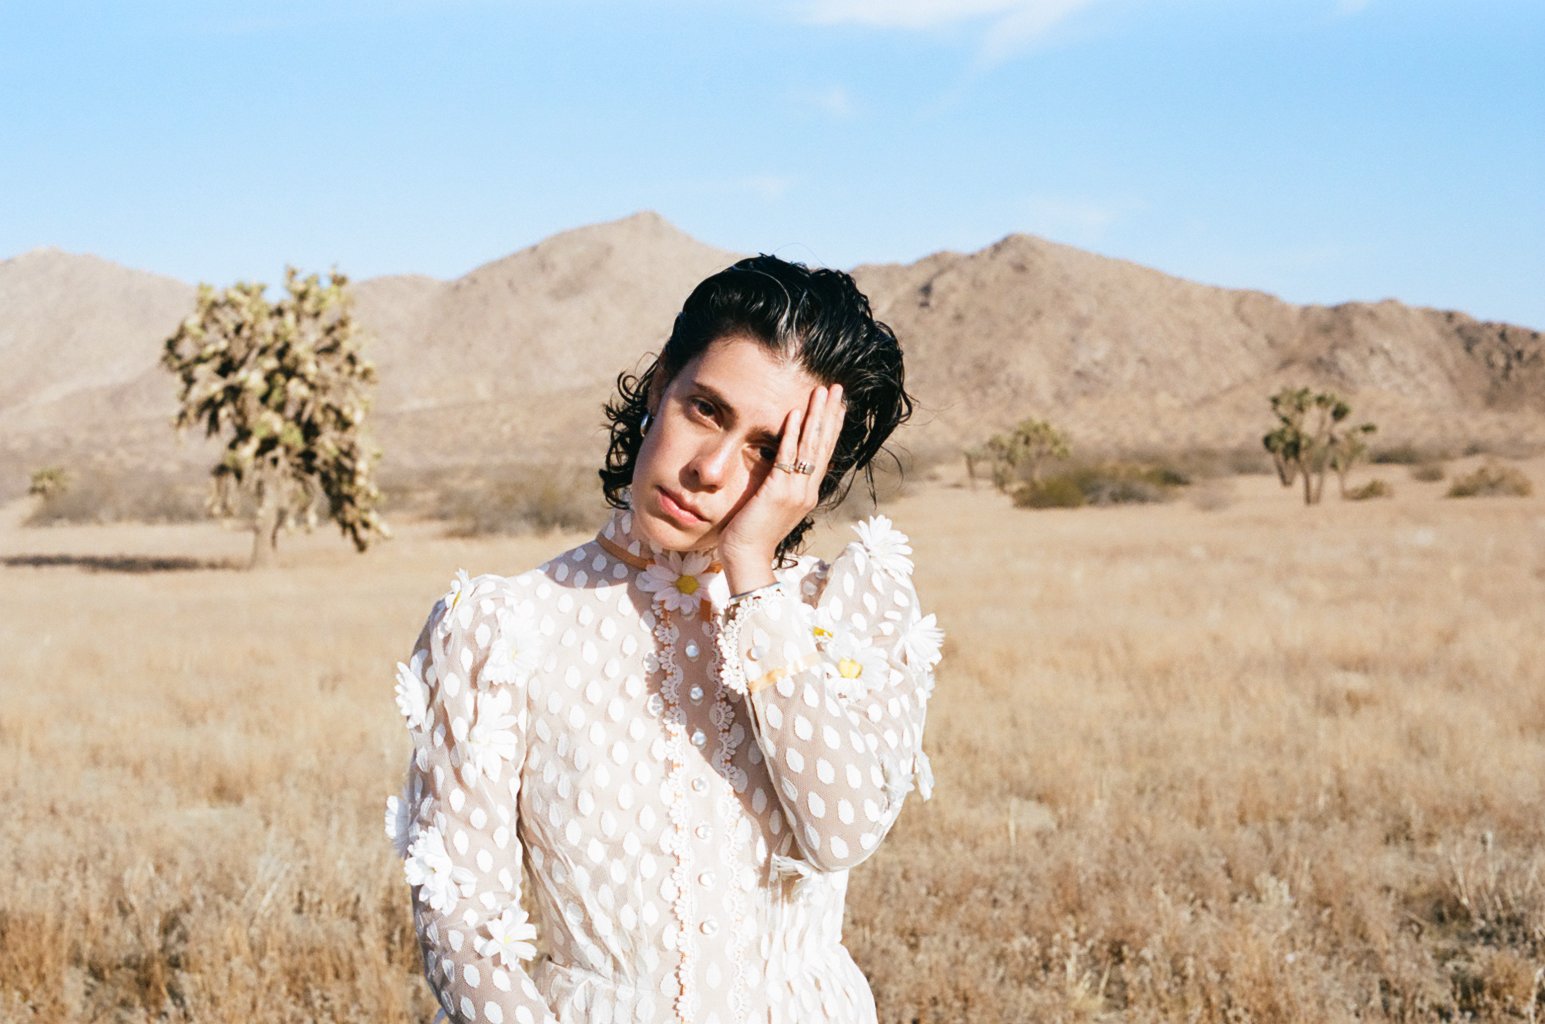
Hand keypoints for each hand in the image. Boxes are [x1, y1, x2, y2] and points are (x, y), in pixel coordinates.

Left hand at [717, 383, 845, 592]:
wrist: (748, 558)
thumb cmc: (754, 533)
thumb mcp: (774, 506)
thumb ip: (782, 486)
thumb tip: (783, 468)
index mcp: (808, 493)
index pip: (824, 453)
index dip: (832, 427)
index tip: (838, 404)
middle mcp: (807, 490)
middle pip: (823, 445)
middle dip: (830, 414)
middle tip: (836, 388)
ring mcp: (795, 492)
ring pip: (809, 447)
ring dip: (816, 416)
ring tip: (821, 391)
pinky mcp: (778, 492)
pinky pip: (786, 457)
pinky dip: (791, 434)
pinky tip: (795, 413)